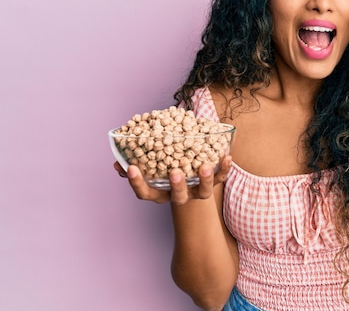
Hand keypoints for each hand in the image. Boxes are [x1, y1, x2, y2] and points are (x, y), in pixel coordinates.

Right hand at [114, 156, 231, 204]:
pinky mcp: (213, 184)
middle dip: (177, 186)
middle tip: (175, 173)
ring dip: (205, 179)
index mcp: (160, 192)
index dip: (137, 182)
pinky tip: (228, 156)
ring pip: (203, 192)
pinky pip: (221, 179)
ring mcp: (197, 191)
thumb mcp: (150, 169)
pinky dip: (225, 169)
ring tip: (205, 166)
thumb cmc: (165, 169)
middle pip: (178, 196)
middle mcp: (179, 195)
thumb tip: (117, 160)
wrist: (191, 182)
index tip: (131, 168)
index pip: (145, 192)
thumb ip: (135, 164)